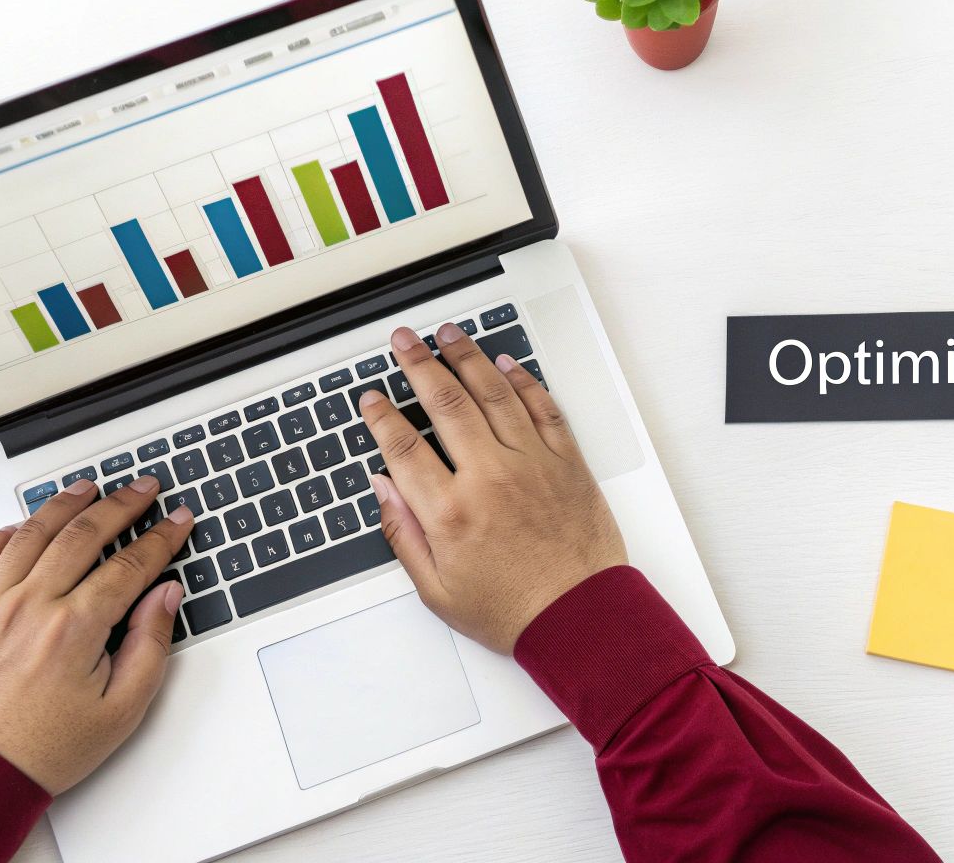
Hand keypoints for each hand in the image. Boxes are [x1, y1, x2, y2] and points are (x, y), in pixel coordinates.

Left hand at [0, 474, 191, 793]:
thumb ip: (150, 646)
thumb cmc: (43, 750)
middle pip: (84, 533)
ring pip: (33, 532)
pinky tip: (25, 524)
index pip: (131, 564)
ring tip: (89, 487)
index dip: (162, 537)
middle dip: (122, 504)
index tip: (178, 521)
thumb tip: (165, 597)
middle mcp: (31, 606)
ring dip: (66, 503)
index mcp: (75, 629)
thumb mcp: (120, 710)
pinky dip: (8, 532)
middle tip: (144, 489)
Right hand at [358, 323, 626, 652]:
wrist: (581, 618)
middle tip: (403, 340)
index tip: (372, 399)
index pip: (403, 447)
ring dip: (467, 357)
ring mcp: (531, 465)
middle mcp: (490, 478)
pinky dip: (522, 381)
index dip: (381, 416)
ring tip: (448, 335)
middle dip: (418, 364)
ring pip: (494, 393)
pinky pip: (542, 408)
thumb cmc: (513, 610)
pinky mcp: (565, 463)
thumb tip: (384, 488)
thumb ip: (404, 534)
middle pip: (445, 403)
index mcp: (450, 512)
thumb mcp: (437, 590)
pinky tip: (504, 364)